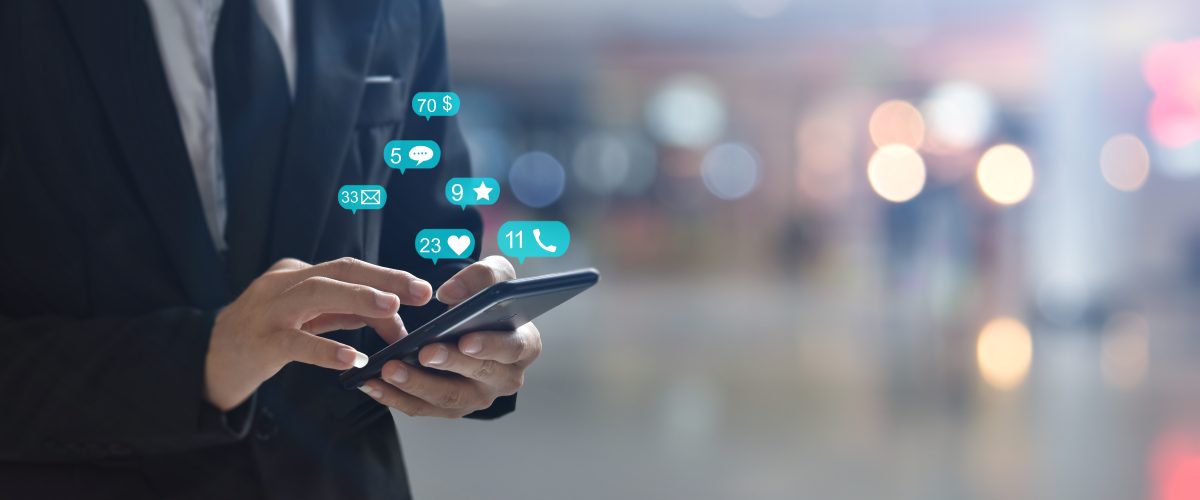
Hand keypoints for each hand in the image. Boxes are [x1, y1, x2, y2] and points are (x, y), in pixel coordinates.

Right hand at [205, 257, 432, 410]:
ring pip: (316, 292)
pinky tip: (351, 359)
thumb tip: (394, 319)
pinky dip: (325, 348)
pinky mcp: (260, 342)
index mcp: (299, 274)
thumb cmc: (266, 334)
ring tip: (391, 310)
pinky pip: (295, 342)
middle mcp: (284, 284)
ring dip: (358, 299)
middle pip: (339, 270)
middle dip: (383, 279)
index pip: (350, 269)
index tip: (421, 290)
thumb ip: (345, 314)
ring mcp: (270, 310)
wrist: (211, 357)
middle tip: (419, 292)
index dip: (387, 277)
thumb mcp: (307, 317)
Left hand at [358, 256, 541, 417]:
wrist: (475, 325)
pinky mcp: (450, 407)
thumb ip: (482, 276)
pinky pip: (422, 408)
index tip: (465, 339)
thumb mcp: (495, 277)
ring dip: (416, 385)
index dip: (491, 346)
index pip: (513, 348)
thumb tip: (450, 293)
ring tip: (389, 369)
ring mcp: (478, 397)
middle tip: (423, 352)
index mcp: (524, 345)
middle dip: (449, 364)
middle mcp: (505, 377)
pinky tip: (372, 383)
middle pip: (478, 376)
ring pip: (447, 398)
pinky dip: (396, 397)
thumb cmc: (489, 302)